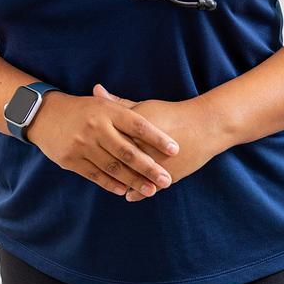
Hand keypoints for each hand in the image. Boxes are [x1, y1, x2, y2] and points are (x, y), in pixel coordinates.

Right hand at [25, 91, 179, 199]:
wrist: (44, 115)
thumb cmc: (81, 110)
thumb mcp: (101, 104)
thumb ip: (125, 111)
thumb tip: (156, 122)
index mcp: (106, 111)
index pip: (138, 125)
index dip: (157, 138)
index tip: (175, 149)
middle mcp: (95, 127)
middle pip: (128, 151)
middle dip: (149, 168)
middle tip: (166, 180)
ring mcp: (82, 144)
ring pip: (113, 167)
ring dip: (134, 181)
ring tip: (151, 190)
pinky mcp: (71, 160)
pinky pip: (96, 175)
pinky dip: (112, 184)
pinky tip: (125, 190)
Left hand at [92, 84, 229, 201]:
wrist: (204, 126)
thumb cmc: (171, 114)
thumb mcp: (144, 106)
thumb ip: (118, 103)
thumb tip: (96, 89)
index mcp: (132, 129)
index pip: (105, 139)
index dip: (91, 145)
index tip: (79, 145)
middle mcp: (142, 148)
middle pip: (115, 162)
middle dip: (101, 165)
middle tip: (88, 166)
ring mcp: (154, 165)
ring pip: (130, 179)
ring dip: (119, 183)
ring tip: (110, 184)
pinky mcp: (167, 178)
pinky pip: (147, 189)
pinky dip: (137, 193)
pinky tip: (129, 194)